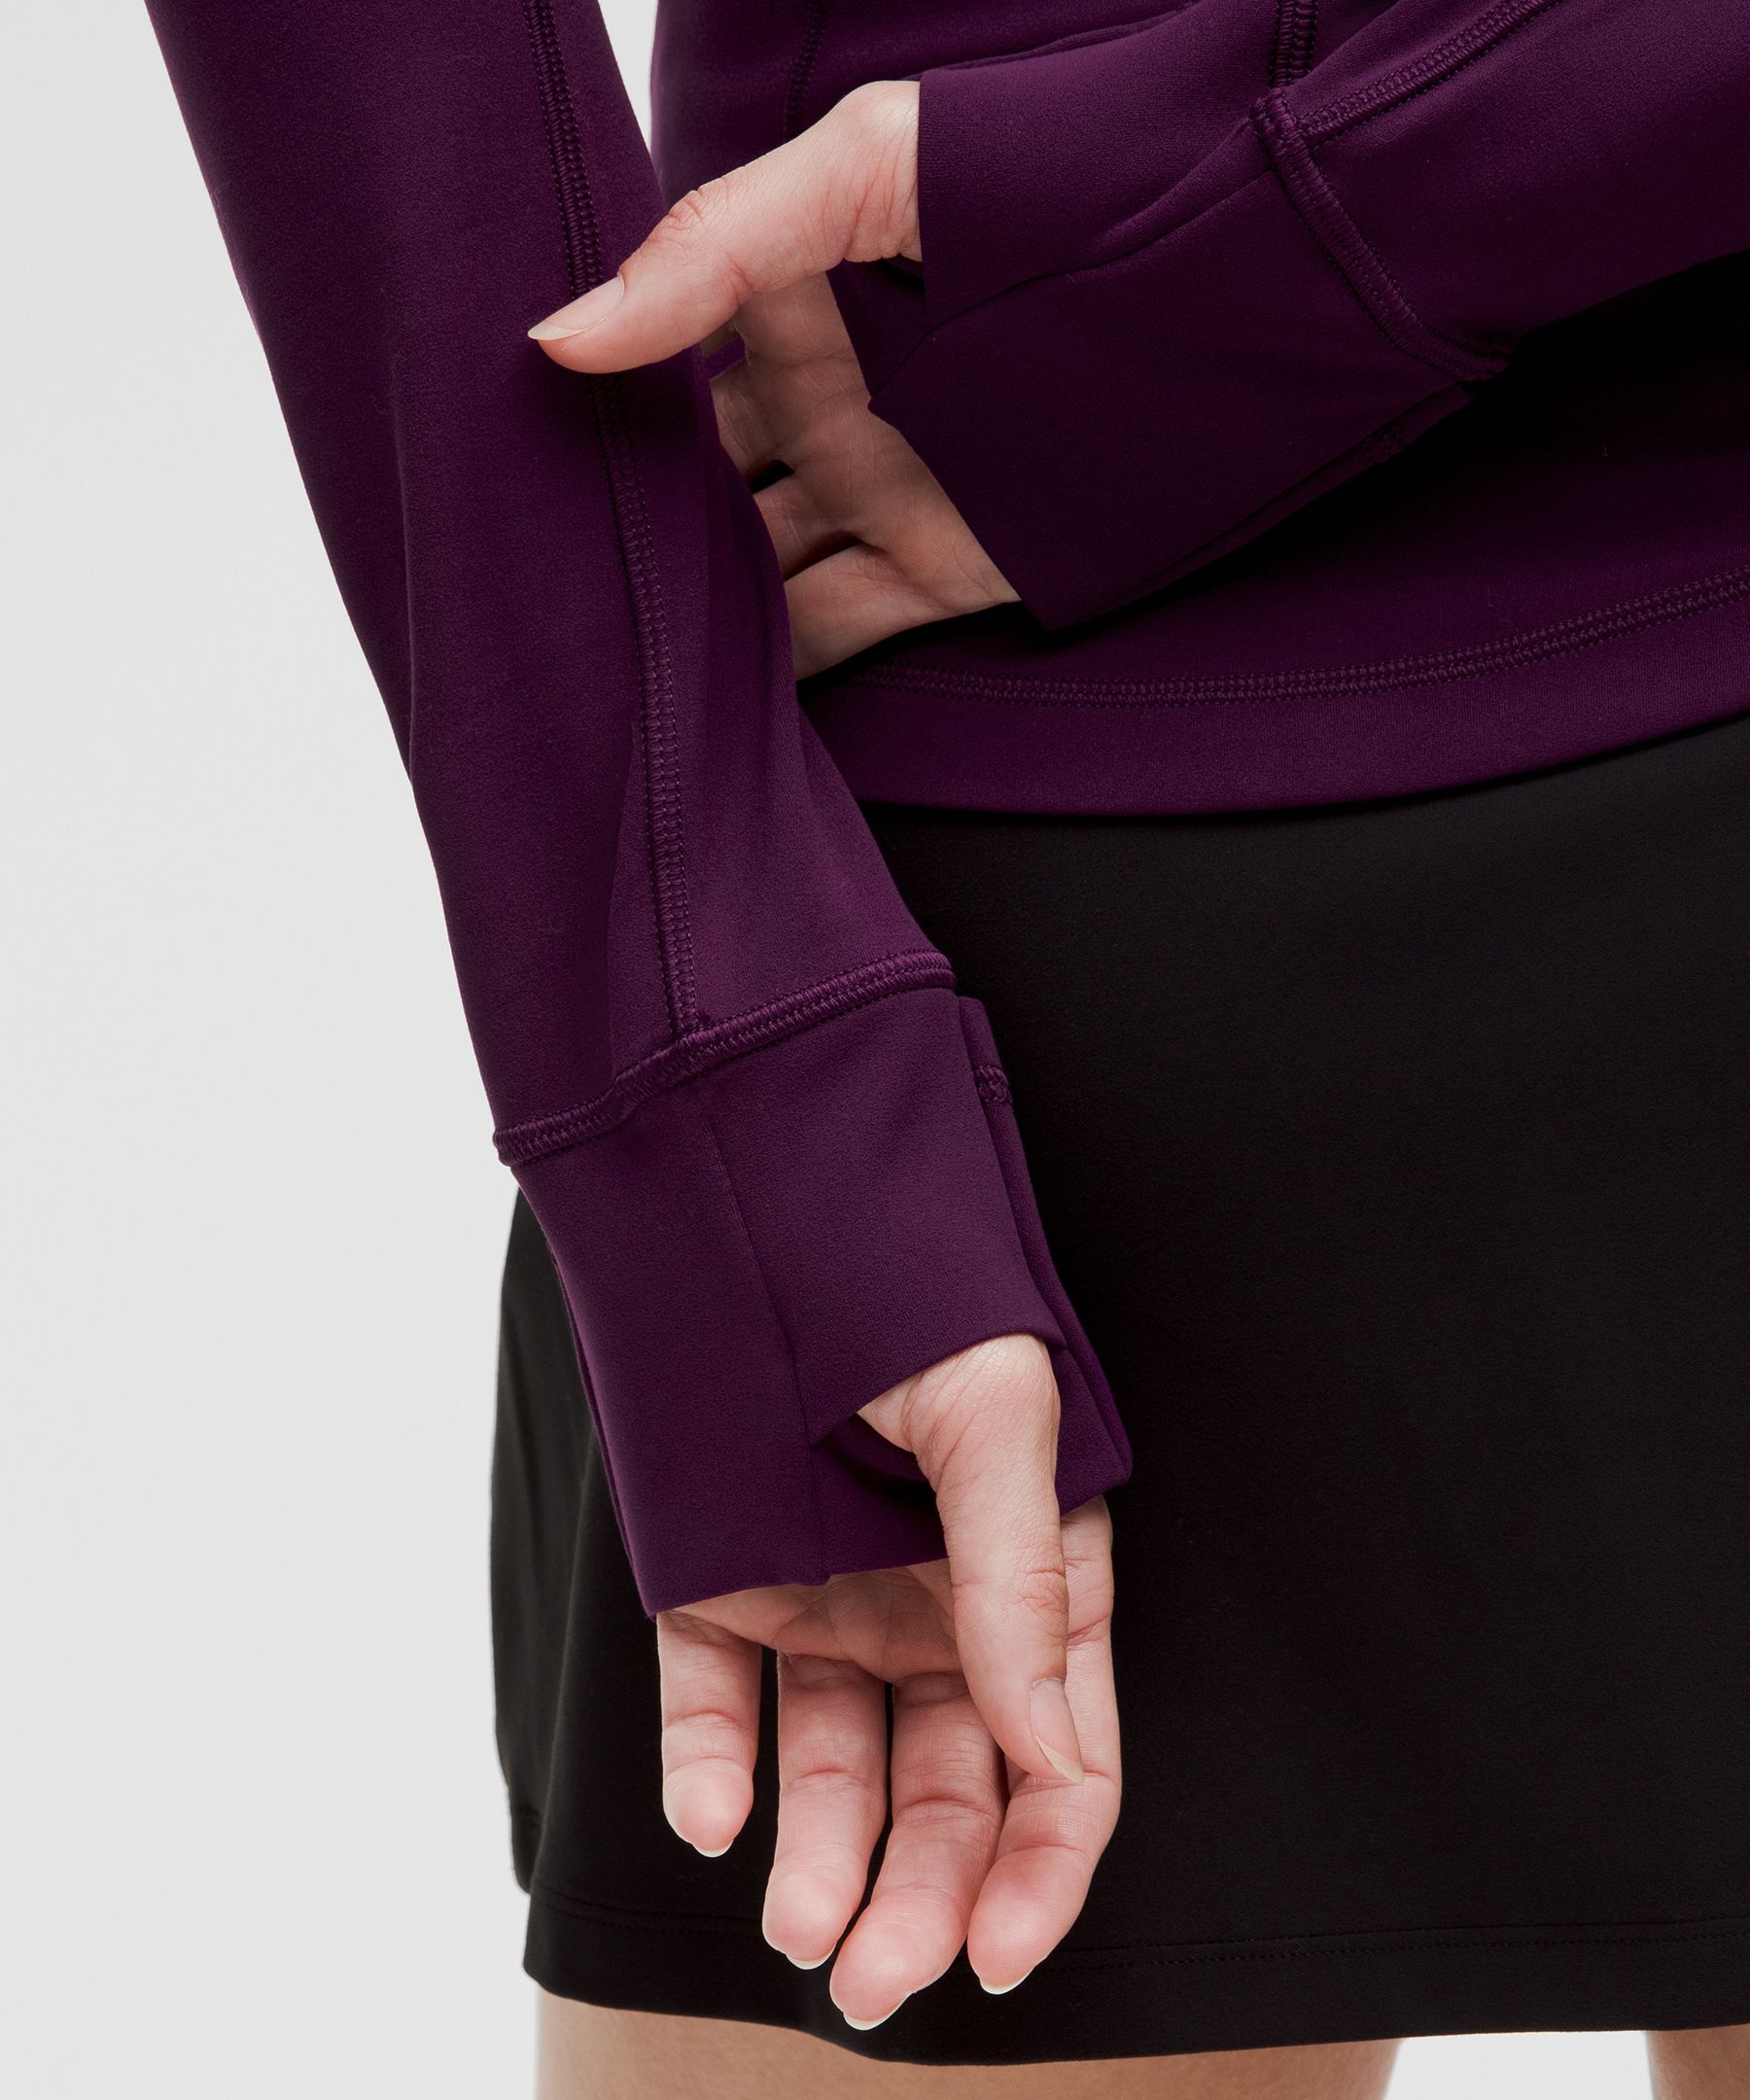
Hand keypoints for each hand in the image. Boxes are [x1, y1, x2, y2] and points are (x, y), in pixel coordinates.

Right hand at [530, 83, 1017, 676]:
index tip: (502, 450)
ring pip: (748, 567)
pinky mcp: (935, 573)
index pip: (660, 361)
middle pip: (693, 479)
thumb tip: (560, 338)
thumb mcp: (867, 166)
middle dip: (624, 522)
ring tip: (589, 650)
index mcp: (793, 300)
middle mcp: (822, 402)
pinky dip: (769, 668)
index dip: (588, 404)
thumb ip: (714, 244)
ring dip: (684, 605)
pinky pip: (828, 632)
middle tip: (527, 569)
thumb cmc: (1055, 178)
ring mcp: (874, 491)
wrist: (1235, 282)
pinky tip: (694, 693)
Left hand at [656, 1334, 1119, 2024]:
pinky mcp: (722, 1583)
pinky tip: (711, 1812)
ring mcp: (828, 1599)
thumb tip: (1055, 1757)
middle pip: (947, 1788)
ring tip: (797, 1927)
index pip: (1062, 1757)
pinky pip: (714, 1696)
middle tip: (879, 1980)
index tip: (997, 1949)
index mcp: (1031, 1575)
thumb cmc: (911, 1287)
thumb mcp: (998, 1420)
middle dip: (924, 1892)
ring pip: (834, 1764)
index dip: (1041, 1864)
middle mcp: (935, 1607)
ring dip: (820, 1856)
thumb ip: (1021, 1586)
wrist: (759, 1198)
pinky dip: (710, 1761)